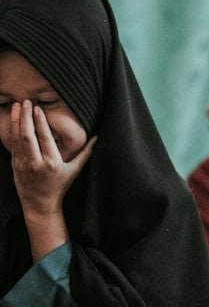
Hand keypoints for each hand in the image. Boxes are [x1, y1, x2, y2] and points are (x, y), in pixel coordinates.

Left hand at [10, 101, 95, 217]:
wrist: (40, 204)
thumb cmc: (60, 186)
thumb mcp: (75, 170)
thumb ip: (86, 153)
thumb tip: (97, 138)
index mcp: (53, 162)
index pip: (45, 137)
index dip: (40, 122)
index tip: (38, 109)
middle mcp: (36, 163)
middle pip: (28, 135)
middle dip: (26, 117)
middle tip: (26, 102)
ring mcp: (23, 164)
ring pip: (17, 138)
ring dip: (16, 121)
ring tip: (18, 106)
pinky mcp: (15, 165)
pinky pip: (12, 144)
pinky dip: (12, 131)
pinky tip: (14, 120)